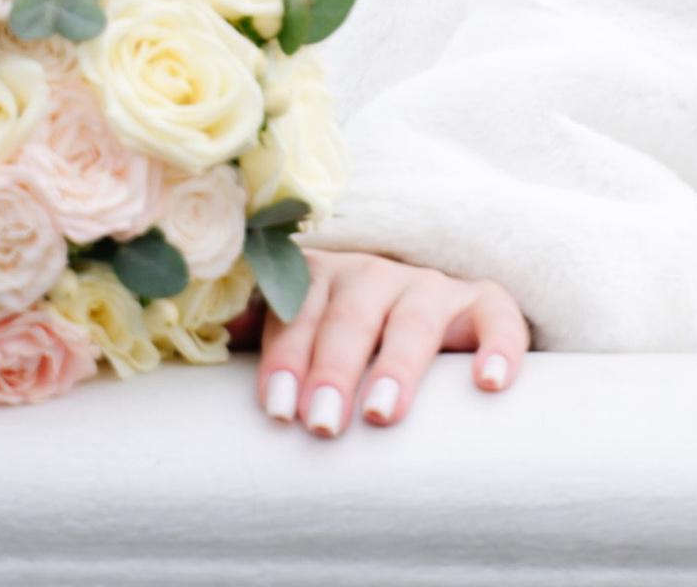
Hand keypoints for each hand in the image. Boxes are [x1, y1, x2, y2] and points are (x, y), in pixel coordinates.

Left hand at [257, 245, 529, 434]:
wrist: (415, 318)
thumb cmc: (337, 343)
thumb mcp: (297, 332)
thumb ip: (253, 330)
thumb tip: (199, 334)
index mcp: (322, 277)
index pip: (297, 305)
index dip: (286, 354)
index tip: (278, 410)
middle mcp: (375, 273)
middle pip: (352, 312)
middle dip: (333, 367)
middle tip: (321, 424)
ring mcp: (430, 285)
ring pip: (416, 313)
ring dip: (397, 364)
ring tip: (381, 415)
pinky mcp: (482, 301)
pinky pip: (497, 313)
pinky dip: (497, 344)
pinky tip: (489, 382)